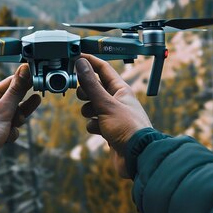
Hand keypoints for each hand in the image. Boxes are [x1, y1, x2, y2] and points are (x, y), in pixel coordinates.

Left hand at [0, 64, 39, 178]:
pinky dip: (12, 134)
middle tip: (37, 97)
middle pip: (14, 99)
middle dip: (24, 101)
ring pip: (14, 116)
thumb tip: (24, 70)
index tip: (38, 77)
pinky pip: (11, 131)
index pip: (10, 83)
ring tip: (19, 120)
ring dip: (18, 119)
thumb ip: (16, 91)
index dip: (24, 80)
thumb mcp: (2, 110)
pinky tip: (7, 138)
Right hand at [76, 54, 151, 177]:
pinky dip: (93, 125)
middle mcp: (117, 100)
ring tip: (95, 116)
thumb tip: (81, 63)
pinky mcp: (109, 129)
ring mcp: (113, 115)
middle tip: (82, 95)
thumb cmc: (128, 128)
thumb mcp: (105, 104)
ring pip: (92, 105)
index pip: (102, 68)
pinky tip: (100, 131)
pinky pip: (94, 122)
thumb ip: (91, 84)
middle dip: (85, 91)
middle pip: (94, 87)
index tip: (74, 56)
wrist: (138, 156)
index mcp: (120, 89)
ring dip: (89, 110)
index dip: (89, 61)